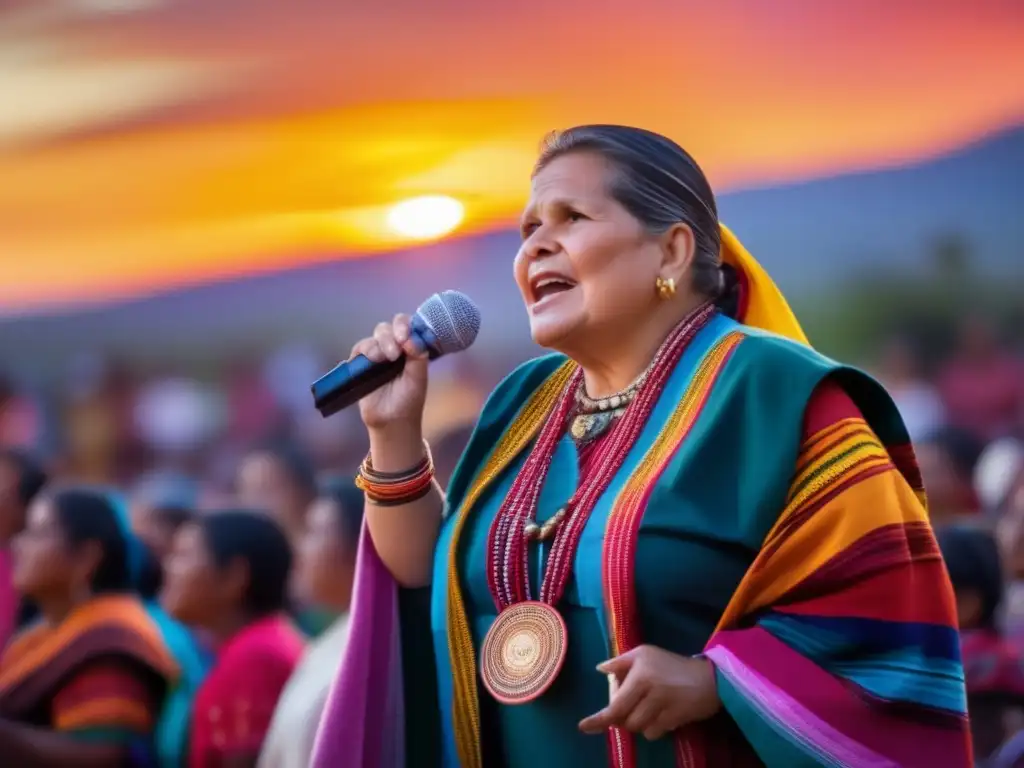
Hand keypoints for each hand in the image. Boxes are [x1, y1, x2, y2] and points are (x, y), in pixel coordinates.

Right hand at [349, 313, 429, 433]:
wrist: (392, 421)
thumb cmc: (409, 400)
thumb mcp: (419, 378)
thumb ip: (418, 356)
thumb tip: (411, 338)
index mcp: (410, 348)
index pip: (406, 325)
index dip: (404, 325)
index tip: (405, 336)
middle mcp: (393, 347)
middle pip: (388, 327)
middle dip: (391, 336)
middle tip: (395, 354)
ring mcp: (377, 354)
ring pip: (374, 336)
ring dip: (379, 344)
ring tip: (384, 360)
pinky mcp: (361, 363)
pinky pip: (359, 348)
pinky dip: (365, 350)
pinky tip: (372, 360)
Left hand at [578, 645, 719, 740]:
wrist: (709, 678)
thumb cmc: (672, 664)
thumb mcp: (645, 653)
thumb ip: (621, 662)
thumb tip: (600, 669)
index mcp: (639, 673)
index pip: (615, 703)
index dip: (598, 718)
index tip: (582, 727)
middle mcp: (649, 689)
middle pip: (623, 718)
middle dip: (622, 717)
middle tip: (631, 706)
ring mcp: (663, 705)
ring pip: (638, 727)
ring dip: (639, 722)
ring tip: (650, 707)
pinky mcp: (675, 718)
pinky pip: (654, 732)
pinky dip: (654, 728)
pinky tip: (662, 714)